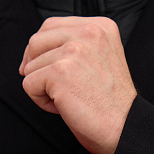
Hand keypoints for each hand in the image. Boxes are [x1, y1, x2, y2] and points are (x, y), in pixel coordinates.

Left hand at [19, 16, 136, 153]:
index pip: (51, 26)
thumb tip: (33, 54)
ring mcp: (73, 50)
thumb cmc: (112, 105)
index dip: (41, 50)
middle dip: (35, 67)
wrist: (125, 128)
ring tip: (68, 100)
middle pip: (36, 41)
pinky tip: (64, 108)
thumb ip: (77, 47)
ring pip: (30, 66)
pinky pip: (28, 85)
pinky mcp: (59, 71)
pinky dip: (41, 102)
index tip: (43, 70)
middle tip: (52, 90)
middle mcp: (88, 32)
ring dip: (42, 88)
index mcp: (100, 26)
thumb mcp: (100, 61)